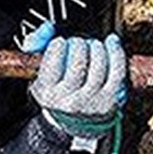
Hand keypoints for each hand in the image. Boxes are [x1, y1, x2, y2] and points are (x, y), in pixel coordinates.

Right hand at [24, 23, 127, 141]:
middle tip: (79, 45)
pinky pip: (117, 69)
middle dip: (79, 44)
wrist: (75, 125)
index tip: (61, 44)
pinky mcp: (111, 100)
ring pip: (98, 62)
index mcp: (47, 92)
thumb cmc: (57, 93)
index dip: (59, 44)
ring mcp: (92, 101)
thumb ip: (35, 46)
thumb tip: (48, 27)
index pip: (55, 55)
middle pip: (78, 58)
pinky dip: (116, 51)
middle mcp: (69, 100)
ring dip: (96, 46)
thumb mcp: (38, 73)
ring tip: (93, 46)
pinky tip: (111, 43)